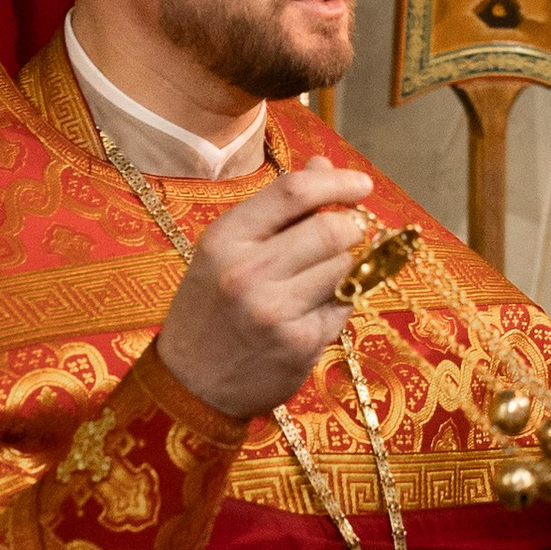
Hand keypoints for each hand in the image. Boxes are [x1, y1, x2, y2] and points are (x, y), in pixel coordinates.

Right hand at [154, 162, 376, 417]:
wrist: (189, 384)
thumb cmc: (210, 309)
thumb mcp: (226, 250)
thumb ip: (276, 209)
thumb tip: (323, 165)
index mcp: (225, 238)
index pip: (294, 192)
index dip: (337, 182)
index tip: (361, 186)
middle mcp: (248, 272)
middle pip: (330, 230)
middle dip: (350, 228)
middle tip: (348, 234)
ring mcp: (275, 310)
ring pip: (344, 268)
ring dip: (344, 268)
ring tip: (317, 280)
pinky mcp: (300, 343)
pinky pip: (343, 307)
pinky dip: (337, 304)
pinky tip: (310, 313)